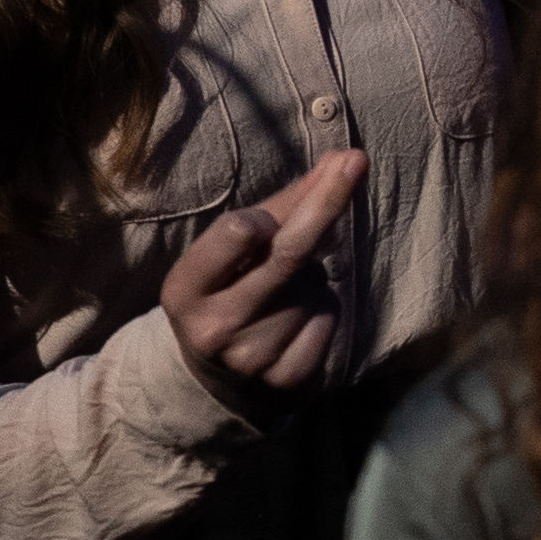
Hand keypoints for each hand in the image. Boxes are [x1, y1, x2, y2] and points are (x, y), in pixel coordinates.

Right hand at [154, 149, 365, 418]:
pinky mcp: (288, 380)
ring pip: (316, 286)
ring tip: (284, 293)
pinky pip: (329, 319)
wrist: (217, 379)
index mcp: (185, 290)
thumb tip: (342, 159)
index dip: (265, 215)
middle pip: (289, 253)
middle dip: (326, 203)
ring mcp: (252, 359)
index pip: (237, 231)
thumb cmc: (229, 290)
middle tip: (355, 160)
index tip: (269, 215)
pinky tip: (298, 320)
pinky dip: (324, 309)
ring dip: (314, 277)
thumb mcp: (234, 251)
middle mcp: (214, 328)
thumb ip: (285, 205)